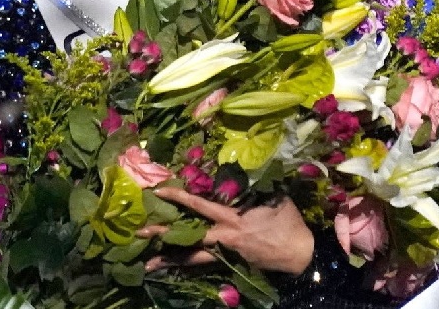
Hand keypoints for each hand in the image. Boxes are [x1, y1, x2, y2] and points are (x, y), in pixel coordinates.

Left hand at [139, 187, 313, 275]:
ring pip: (191, 258)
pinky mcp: (231, 265)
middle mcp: (223, 237)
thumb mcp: (272, 197)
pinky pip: (204, 266)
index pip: (198, 205)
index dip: (178, 196)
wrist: (300, 254)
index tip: (159, 190)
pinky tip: (174, 271)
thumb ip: (253, 186)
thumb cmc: (287, 221)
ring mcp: (226, 254)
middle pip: (187, 236)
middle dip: (162, 234)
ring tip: (148, 264)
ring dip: (169, 259)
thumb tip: (244, 168)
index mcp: (231, 217)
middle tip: (138, 233)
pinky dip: (188, 268)